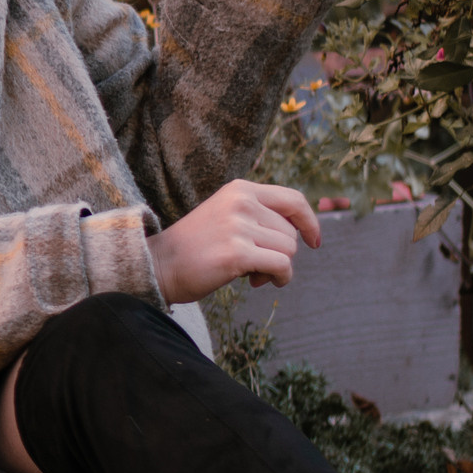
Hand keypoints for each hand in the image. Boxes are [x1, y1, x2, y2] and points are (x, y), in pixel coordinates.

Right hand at [146, 180, 322, 304]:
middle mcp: (241, 203)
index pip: (293, 200)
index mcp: (239, 190)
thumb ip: (259, 215)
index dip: (309, 221)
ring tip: (251, 272)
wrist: (158, 264)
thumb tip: (303, 232)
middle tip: (256, 264)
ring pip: (288, 249)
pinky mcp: (237, 253)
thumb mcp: (226, 216)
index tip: (313, 240)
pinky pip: (282, 266)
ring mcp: (239, 227)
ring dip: (276, 267)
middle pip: (291, 232)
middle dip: (280, 252)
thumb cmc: (195, 246)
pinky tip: (259, 282)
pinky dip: (279, 278)